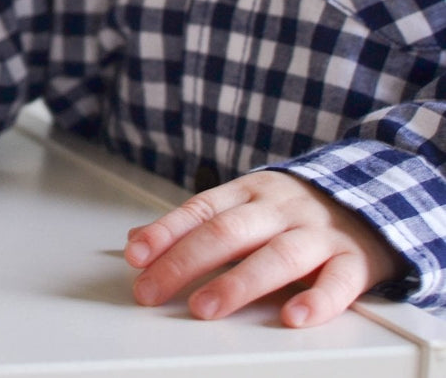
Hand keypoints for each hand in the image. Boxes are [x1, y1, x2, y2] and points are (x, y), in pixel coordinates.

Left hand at [125, 170, 407, 326]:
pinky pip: (338, 281)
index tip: (135, 255)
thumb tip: (137, 241)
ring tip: (205, 307)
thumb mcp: (245, 206)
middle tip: (153, 290)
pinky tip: (292, 317)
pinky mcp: (356, 260)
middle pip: (227, 232)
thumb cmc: (296, 211)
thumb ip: (194, 225)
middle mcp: (281, 209)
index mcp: (249, 193)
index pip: (199, 210)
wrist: (375, 197)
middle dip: (185, 262)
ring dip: (238, 283)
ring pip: (277, 256)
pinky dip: (317, 300)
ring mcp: (318, 233)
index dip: (165, 232)